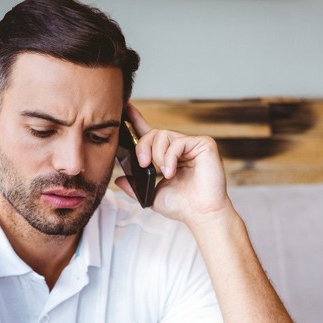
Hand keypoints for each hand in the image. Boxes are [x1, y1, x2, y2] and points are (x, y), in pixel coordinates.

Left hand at [117, 104, 230, 227]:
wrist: (202, 214)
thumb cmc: (182, 206)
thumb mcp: (151, 196)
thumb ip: (134, 187)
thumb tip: (118, 180)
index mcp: (168, 156)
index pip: (151, 134)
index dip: (137, 121)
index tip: (126, 109)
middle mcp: (180, 147)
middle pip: (154, 133)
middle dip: (143, 147)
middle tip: (143, 164)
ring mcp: (192, 144)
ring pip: (163, 134)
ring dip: (157, 154)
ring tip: (163, 172)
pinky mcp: (204, 144)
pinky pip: (178, 141)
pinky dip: (170, 157)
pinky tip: (171, 172)